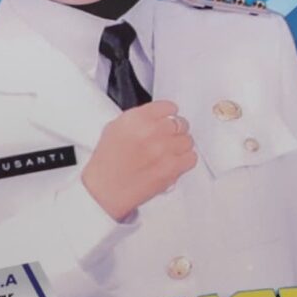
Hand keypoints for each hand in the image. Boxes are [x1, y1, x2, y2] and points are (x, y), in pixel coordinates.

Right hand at [82, 100, 197, 221]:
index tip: (167, 119)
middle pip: (180, 123)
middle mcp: (151, 131)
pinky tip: (172, 162)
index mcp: (136, 119)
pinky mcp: (172, 167)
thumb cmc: (107, 162)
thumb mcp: (115, 128)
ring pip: (188, 140)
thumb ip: (139, 118)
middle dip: (175, 130)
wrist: (105, 190)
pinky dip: (184, 160)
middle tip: (166, 138)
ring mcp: (164, 149)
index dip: (168, 114)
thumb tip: (158, 115)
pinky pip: (191, 157)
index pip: (168, 106)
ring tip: (167, 153)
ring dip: (180, 146)